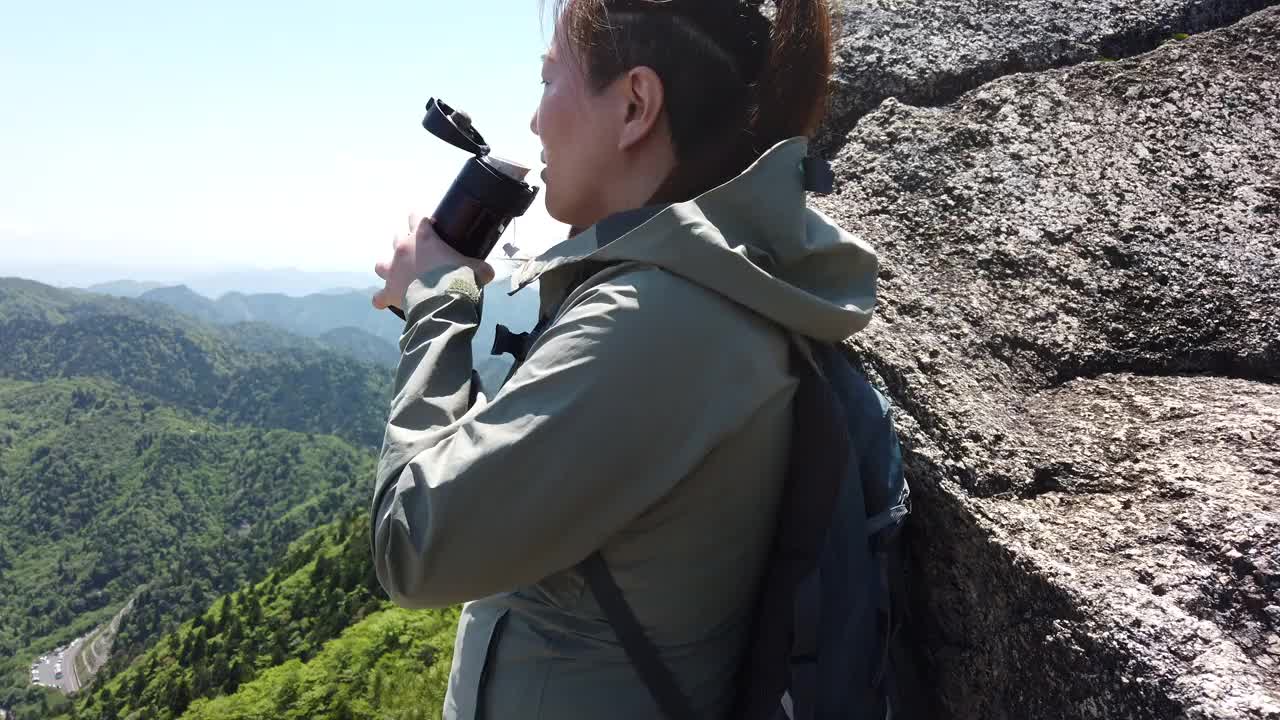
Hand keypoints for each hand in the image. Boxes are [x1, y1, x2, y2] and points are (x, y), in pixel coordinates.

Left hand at [372, 214, 495, 310]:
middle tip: (418, 252)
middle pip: (397, 236)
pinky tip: (388, 301)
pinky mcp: (389, 291)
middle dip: (405, 241)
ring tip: (397, 274)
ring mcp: (393, 270)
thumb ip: (481, 268)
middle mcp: (403, 249)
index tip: (431, 226)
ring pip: (381, 264)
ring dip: (388, 267)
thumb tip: (489, 273)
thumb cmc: (458, 278)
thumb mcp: (476, 269)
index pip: (417, 216)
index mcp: (423, 237)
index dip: (422, 220)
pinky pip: (379, 296)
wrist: (442, 300)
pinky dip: (383, 298)